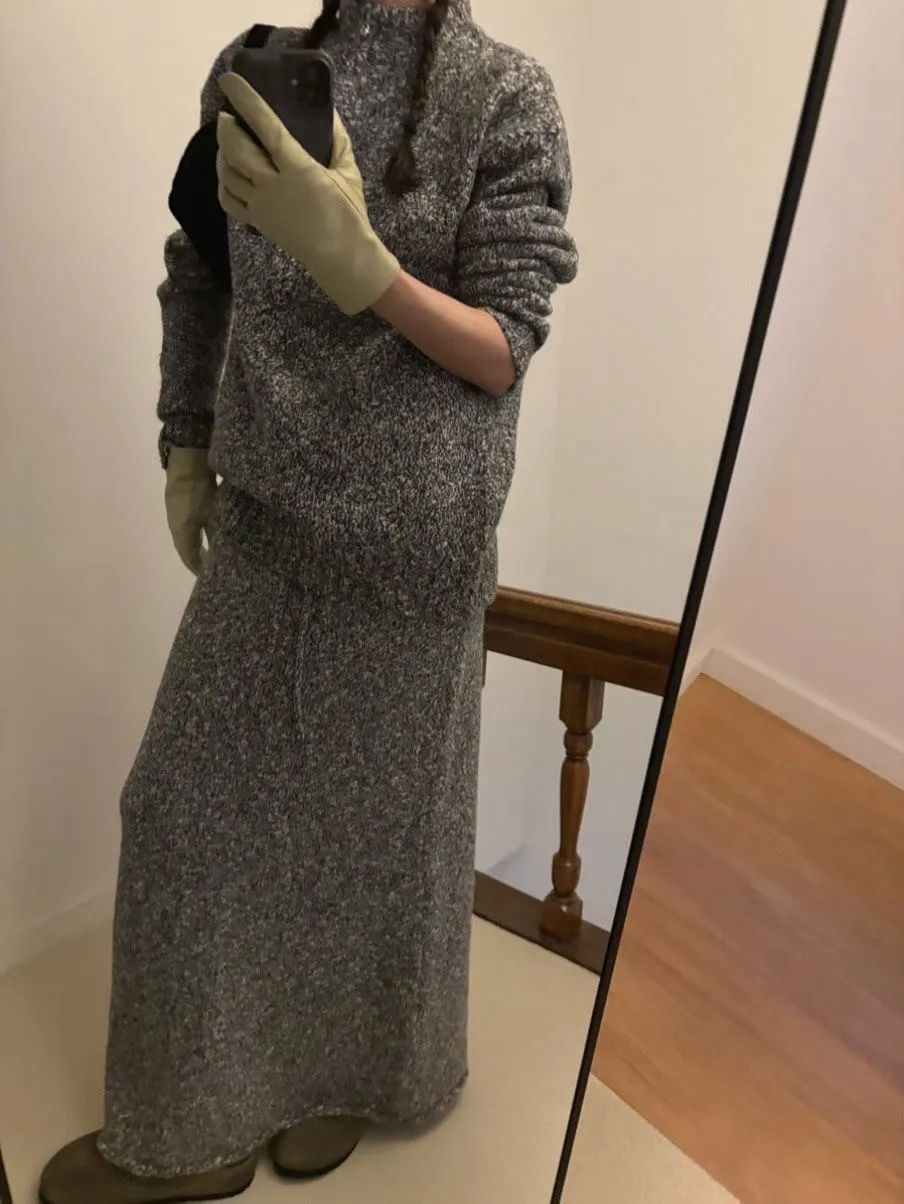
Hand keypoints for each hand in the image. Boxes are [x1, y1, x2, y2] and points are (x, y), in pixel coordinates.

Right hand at [164, 447, 217, 575]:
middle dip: (199, 560)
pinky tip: (209, 532)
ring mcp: (177, 513)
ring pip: (188, 537)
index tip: (209, 578)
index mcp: (182, 533)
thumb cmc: (200, 491)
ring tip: (212, 554)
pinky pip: (189, 525)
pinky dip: (199, 533)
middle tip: (212, 569)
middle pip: (187, 549)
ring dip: (198, 547)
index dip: (199, 569)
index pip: (189, 558)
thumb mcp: (213, 515)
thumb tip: (224, 552)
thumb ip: (217, 534)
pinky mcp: (181, 502)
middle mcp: (176, 526)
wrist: (187, 460)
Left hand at [216, 74, 400, 315]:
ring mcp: (261, 206)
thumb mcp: (348, 171)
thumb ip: (336, 139)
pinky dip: (223, 183)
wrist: (342, 257)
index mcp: (298, 169)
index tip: (229, 81)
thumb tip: (327, 112)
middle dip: (226, 127)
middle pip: (236, 148)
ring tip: (227, 143)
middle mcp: (272, 185)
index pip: (265, 126)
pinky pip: (228, 200)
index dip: (245, 100)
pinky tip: (229, 174)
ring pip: (227, 173)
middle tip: (228, 116)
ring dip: (222, 153)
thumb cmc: (349, 213)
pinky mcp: (257, 223)